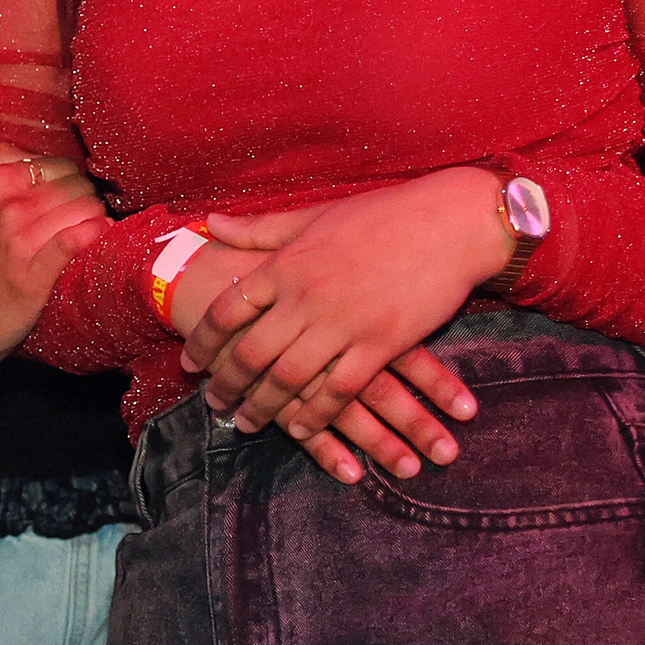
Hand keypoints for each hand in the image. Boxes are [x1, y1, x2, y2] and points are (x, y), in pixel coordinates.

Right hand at [0, 148, 111, 379]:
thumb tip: (28, 157)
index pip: (43, 159)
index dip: (58, 175)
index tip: (58, 194)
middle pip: (69, 178)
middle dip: (80, 193)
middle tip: (76, 214)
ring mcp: (17, 236)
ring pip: (83, 203)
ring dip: (94, 214)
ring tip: (89, 227)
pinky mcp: (35, 272)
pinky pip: (80, 236)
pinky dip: (95, 232)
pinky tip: (98, 236)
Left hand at [180, 175, 491, 482]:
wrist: (452, 222)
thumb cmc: (384, 214)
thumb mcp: (314, 215)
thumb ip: (260, 229)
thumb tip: (209, 224)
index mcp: (286, 264)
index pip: (227, 309)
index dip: (204, 340)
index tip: (191, 363)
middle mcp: (306, 296)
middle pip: (250, 352)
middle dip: (226, 384)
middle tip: (213, 404)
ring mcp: (343, 323)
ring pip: (288, 378)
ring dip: (263, 407)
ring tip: (246, 424)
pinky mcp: (381, 344)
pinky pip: (339, 389)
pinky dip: (316, 414)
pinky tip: (301, 429)